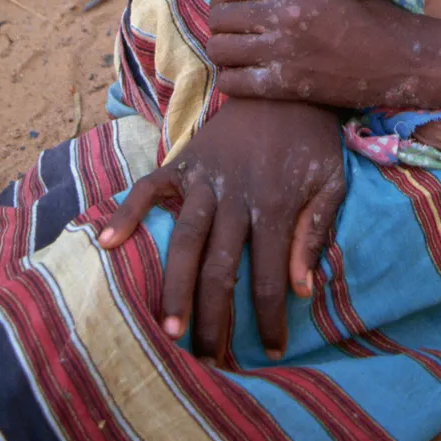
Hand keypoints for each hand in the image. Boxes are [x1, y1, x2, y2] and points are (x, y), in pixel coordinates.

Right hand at [98, 97, 345, 359]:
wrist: (284, 82)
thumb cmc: (312, 137)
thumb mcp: (332, 179)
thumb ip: (317, 230)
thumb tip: (300, 288)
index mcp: (277, 204)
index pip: (270, 277)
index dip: (270, 319)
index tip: (273, 352)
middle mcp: (237, 195)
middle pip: (219, 268)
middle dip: (212, 318)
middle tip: (206, 358)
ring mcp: (206, 177)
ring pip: (185, 239)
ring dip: (174, 285)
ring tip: (167, 328)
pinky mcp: (184, 160)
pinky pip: (149, 186)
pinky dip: (127, 211)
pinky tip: (108, 242)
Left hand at [208, 0, 416, 106]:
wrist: (398, 56)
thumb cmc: (364, 12)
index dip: (225, 1)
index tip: (234, 11)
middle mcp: (285, 12)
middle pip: (219, 18)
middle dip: (221, 26)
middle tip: (235, 34)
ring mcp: (283, 49)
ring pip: (219, 50)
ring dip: (223, 53)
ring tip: (238, 55)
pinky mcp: (286, 84)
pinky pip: (232, 82)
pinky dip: (231, 80)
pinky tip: (246, 77)